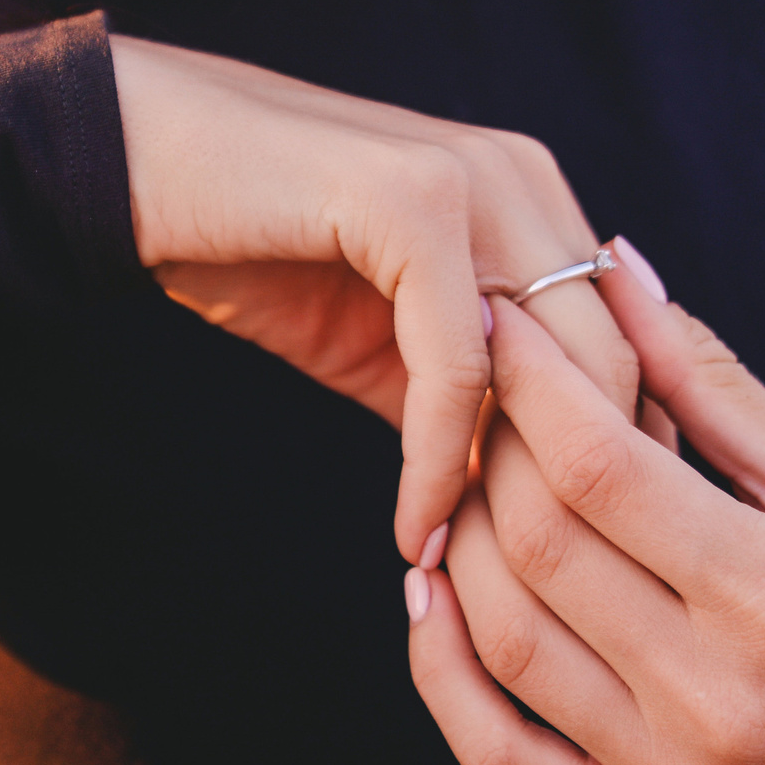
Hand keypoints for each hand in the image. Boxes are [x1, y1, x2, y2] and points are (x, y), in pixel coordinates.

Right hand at [107, 34, 640, 562]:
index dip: (614, 464)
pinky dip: (439, 464)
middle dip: (584, 496)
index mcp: (534, 199)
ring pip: (558, 372)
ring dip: (520, 494)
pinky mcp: (414, 203)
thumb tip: (527, 510)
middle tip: (537, 601)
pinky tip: (412, 532)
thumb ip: (466, 400)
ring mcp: (477, 180)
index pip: (630, 348)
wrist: (134, 163)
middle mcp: (526, 178)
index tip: (575, 572)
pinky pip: (460, 368)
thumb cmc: (250, 247)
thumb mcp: (380, 341)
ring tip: (476, 578)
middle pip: (618, 367)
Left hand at [404, 248, 764, 764]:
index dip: (528, 377)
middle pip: (536, 543)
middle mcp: (715, 694)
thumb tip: (614, 268)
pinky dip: (440, 668)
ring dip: (452, 539)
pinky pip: (495, 754)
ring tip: (458, 472)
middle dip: (485, 444)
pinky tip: (431, 592)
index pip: (600, 466)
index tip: (496, 311)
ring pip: (501, 636)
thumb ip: (714, 386)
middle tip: (471, 384)